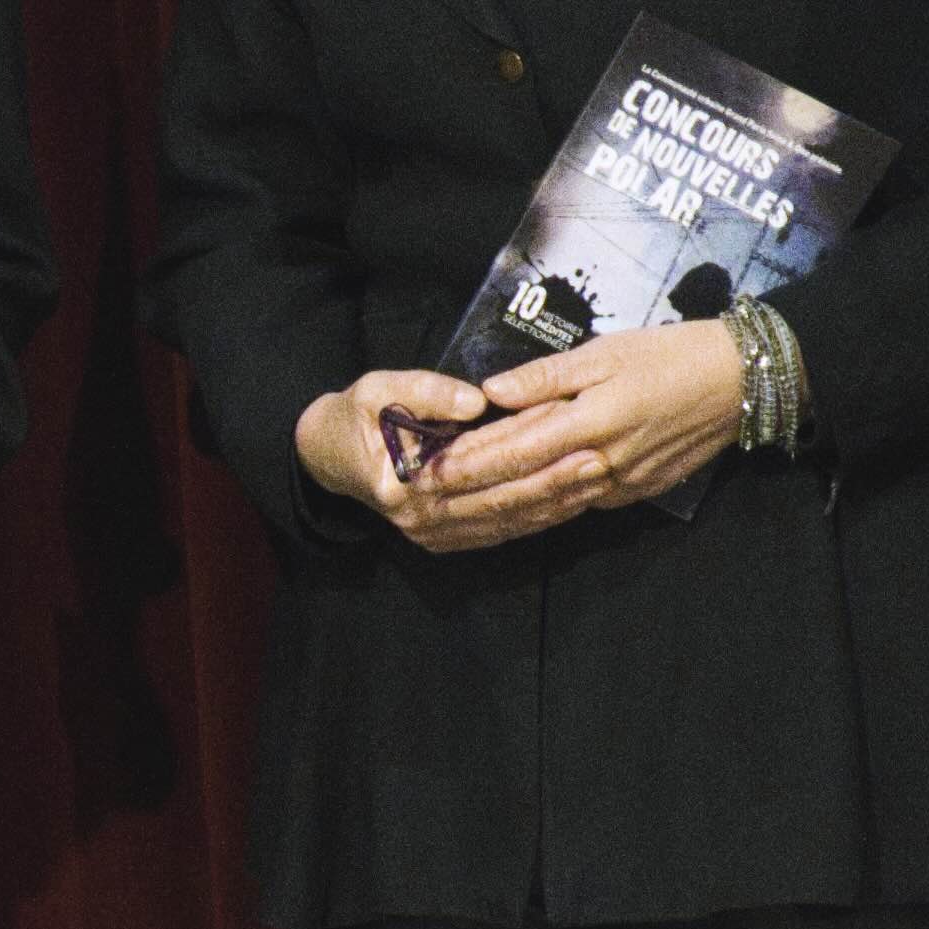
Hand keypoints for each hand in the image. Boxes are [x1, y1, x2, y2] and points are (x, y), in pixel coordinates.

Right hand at [303, 362, 609, 551]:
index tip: (569, 430)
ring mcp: (434, 535)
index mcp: (403, 484)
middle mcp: (421, 519)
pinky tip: (572, 501)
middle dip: (556, 482)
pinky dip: (540, 517)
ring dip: (557, 503)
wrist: (327, 457)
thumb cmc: (353, 418)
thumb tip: (476, 401)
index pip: (477, 466)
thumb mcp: (376, 390)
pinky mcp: (446, 539)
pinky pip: (502, 531)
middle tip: (601, 460)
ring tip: (599, 479)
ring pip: (508, 521)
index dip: (525, 449)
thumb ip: (425, 391)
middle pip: (502, 501)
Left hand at [416, 318, 745, 527]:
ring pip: (550, 505)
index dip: (468, 464)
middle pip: (525, 488)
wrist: (740, 382)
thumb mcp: (604, 351)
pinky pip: (577, 506)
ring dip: (501, 514)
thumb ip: (544, 376)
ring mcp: (622, 484)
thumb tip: (491, 392)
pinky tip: (511, 514)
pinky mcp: (637, 493)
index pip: (514, 450)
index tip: (428, 471)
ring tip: (456, 515)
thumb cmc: (669, 355)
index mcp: (590, 421)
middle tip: (427, 503)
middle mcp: (603, 462)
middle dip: (472, 498)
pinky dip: (541, 512)